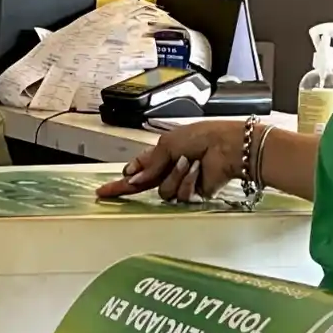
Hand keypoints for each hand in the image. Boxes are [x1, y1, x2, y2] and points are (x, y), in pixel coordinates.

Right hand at [96, 121, 243, 202]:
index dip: (122, 180)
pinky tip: (198, 170)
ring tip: (188, 162)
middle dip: (128, 187)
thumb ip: (149, 163)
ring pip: (163, 191)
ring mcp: (181, 184)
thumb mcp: (168, 143)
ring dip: (174, 175)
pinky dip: (188, 181)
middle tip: (108, 192)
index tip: (104, 191)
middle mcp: (170, 171)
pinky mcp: (194, 195)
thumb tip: (133, 178)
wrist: (228, 147)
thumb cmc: (202, 137)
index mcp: (163, 154)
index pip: (138, 170)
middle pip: (144, 185)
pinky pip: (181, 195)